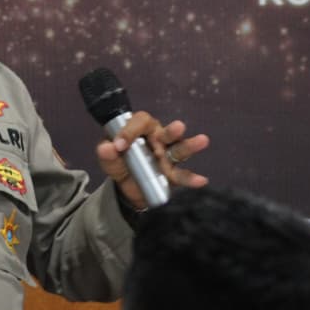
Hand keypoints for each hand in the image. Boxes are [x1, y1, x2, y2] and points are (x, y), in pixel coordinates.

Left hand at [95, 111, 209, 210]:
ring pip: (179, 149)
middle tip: (178, 127)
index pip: (139, 122)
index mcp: (141, 129)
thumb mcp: (109, 159)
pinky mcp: (172, 174)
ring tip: (202, 140)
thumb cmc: (120, 163)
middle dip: (172, 131)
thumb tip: (107, 148)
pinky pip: (183, 175)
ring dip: (190, 145)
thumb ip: (107, 153)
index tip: (119, 146)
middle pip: (166, 132)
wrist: (126, 187)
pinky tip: (202, 180)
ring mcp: (168, 156)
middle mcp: (158, 139)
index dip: (130, 131)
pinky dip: (192, 178)